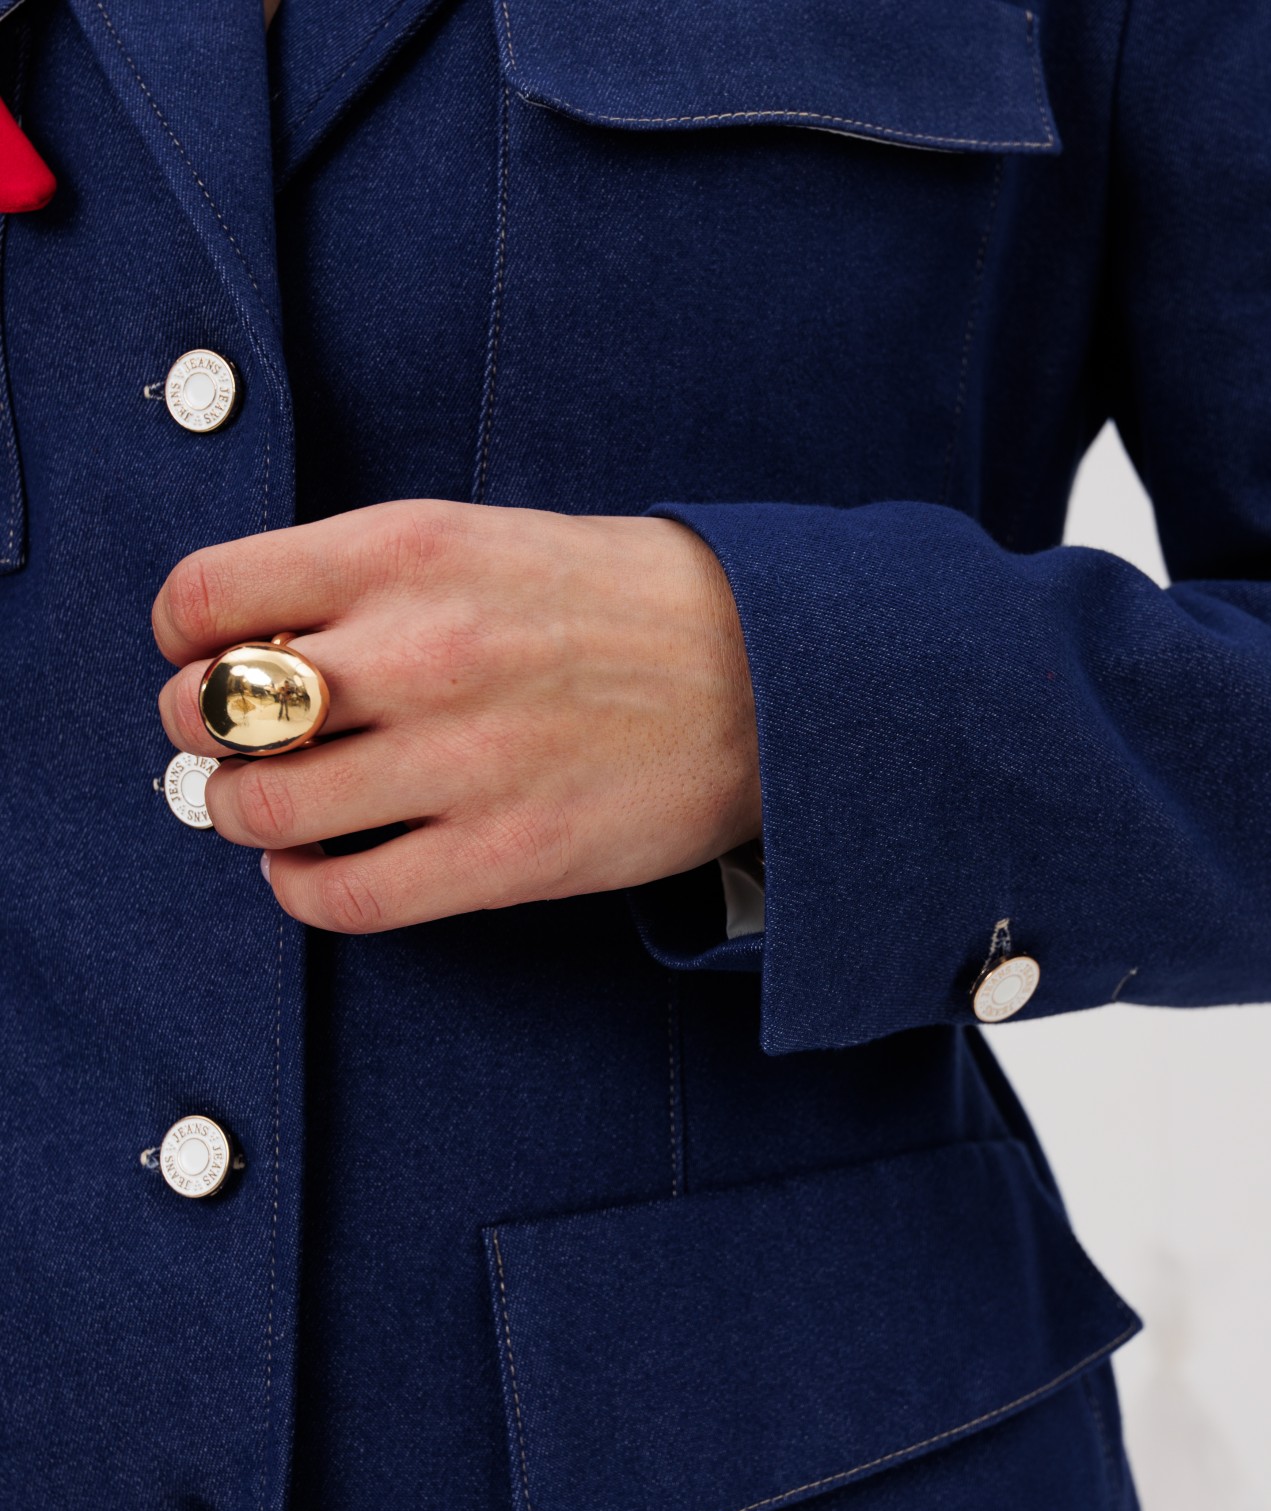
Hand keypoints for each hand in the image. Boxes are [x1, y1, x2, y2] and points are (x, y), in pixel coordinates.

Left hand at [154, 500, 760, 932]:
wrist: (773, 673)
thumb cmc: (627, 602)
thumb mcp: (486, 537)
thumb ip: (368, 579)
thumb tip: (255, 644)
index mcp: (407, 549)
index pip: (208, 595)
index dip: (181, 635)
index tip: (202, 654)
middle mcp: (419, 650)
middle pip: (216, 710)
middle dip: (197, 732)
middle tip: (229, 742)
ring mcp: (461, 760)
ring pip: (263, 810)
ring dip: (240, 815)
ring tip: (269, 810)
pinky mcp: (504, 856)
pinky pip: (345, 899)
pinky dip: (301, 891)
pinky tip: (316, 870)